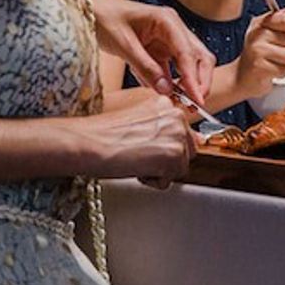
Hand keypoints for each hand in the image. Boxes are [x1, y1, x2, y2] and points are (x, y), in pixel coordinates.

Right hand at [78, 89, 196, 184]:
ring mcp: (177, 134)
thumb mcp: (138, 122)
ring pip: (179, 167)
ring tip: (136, 161)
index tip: (146, 148)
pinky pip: (169, 181)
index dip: (162, 147)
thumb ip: (164, 128)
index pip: (181, 133)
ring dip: (158, 171)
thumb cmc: (102, 133)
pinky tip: (136, 169)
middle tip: (139, 155)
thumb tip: (197, 140)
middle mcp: (176, 115)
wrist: (87, 142)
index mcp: (165, 103)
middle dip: (166, 159)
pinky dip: (152, 182)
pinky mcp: (173, 154)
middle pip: (186, 150)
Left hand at [88, 0, 214, 104]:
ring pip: (188, 64)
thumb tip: (167, 90)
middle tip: (195, 104)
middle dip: (200, 80)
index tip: (197, 99)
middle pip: (198, 56)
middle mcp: (173, 29)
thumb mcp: (124, 45)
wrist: (91, 11)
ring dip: (188, 83)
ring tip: (183, 104)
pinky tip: (165, 93)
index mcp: (167, 21)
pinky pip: (171, 69)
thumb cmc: (105, 20)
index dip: (194, 78)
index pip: (188, 53)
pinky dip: (171, 82)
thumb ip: (146, 67)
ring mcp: (167, 40)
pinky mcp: (159, 50)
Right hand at [234, 8, 284, 97]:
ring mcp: (257, 50)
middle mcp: (257, 34)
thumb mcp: (268, 34)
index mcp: (260, 23)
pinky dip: (280, 73)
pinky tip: (270, 71)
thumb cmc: (258, 56)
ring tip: (275, 62)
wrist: (241, 77)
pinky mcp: (259, 67)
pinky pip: (284, 70)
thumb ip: (281, 21)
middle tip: (280, 54)